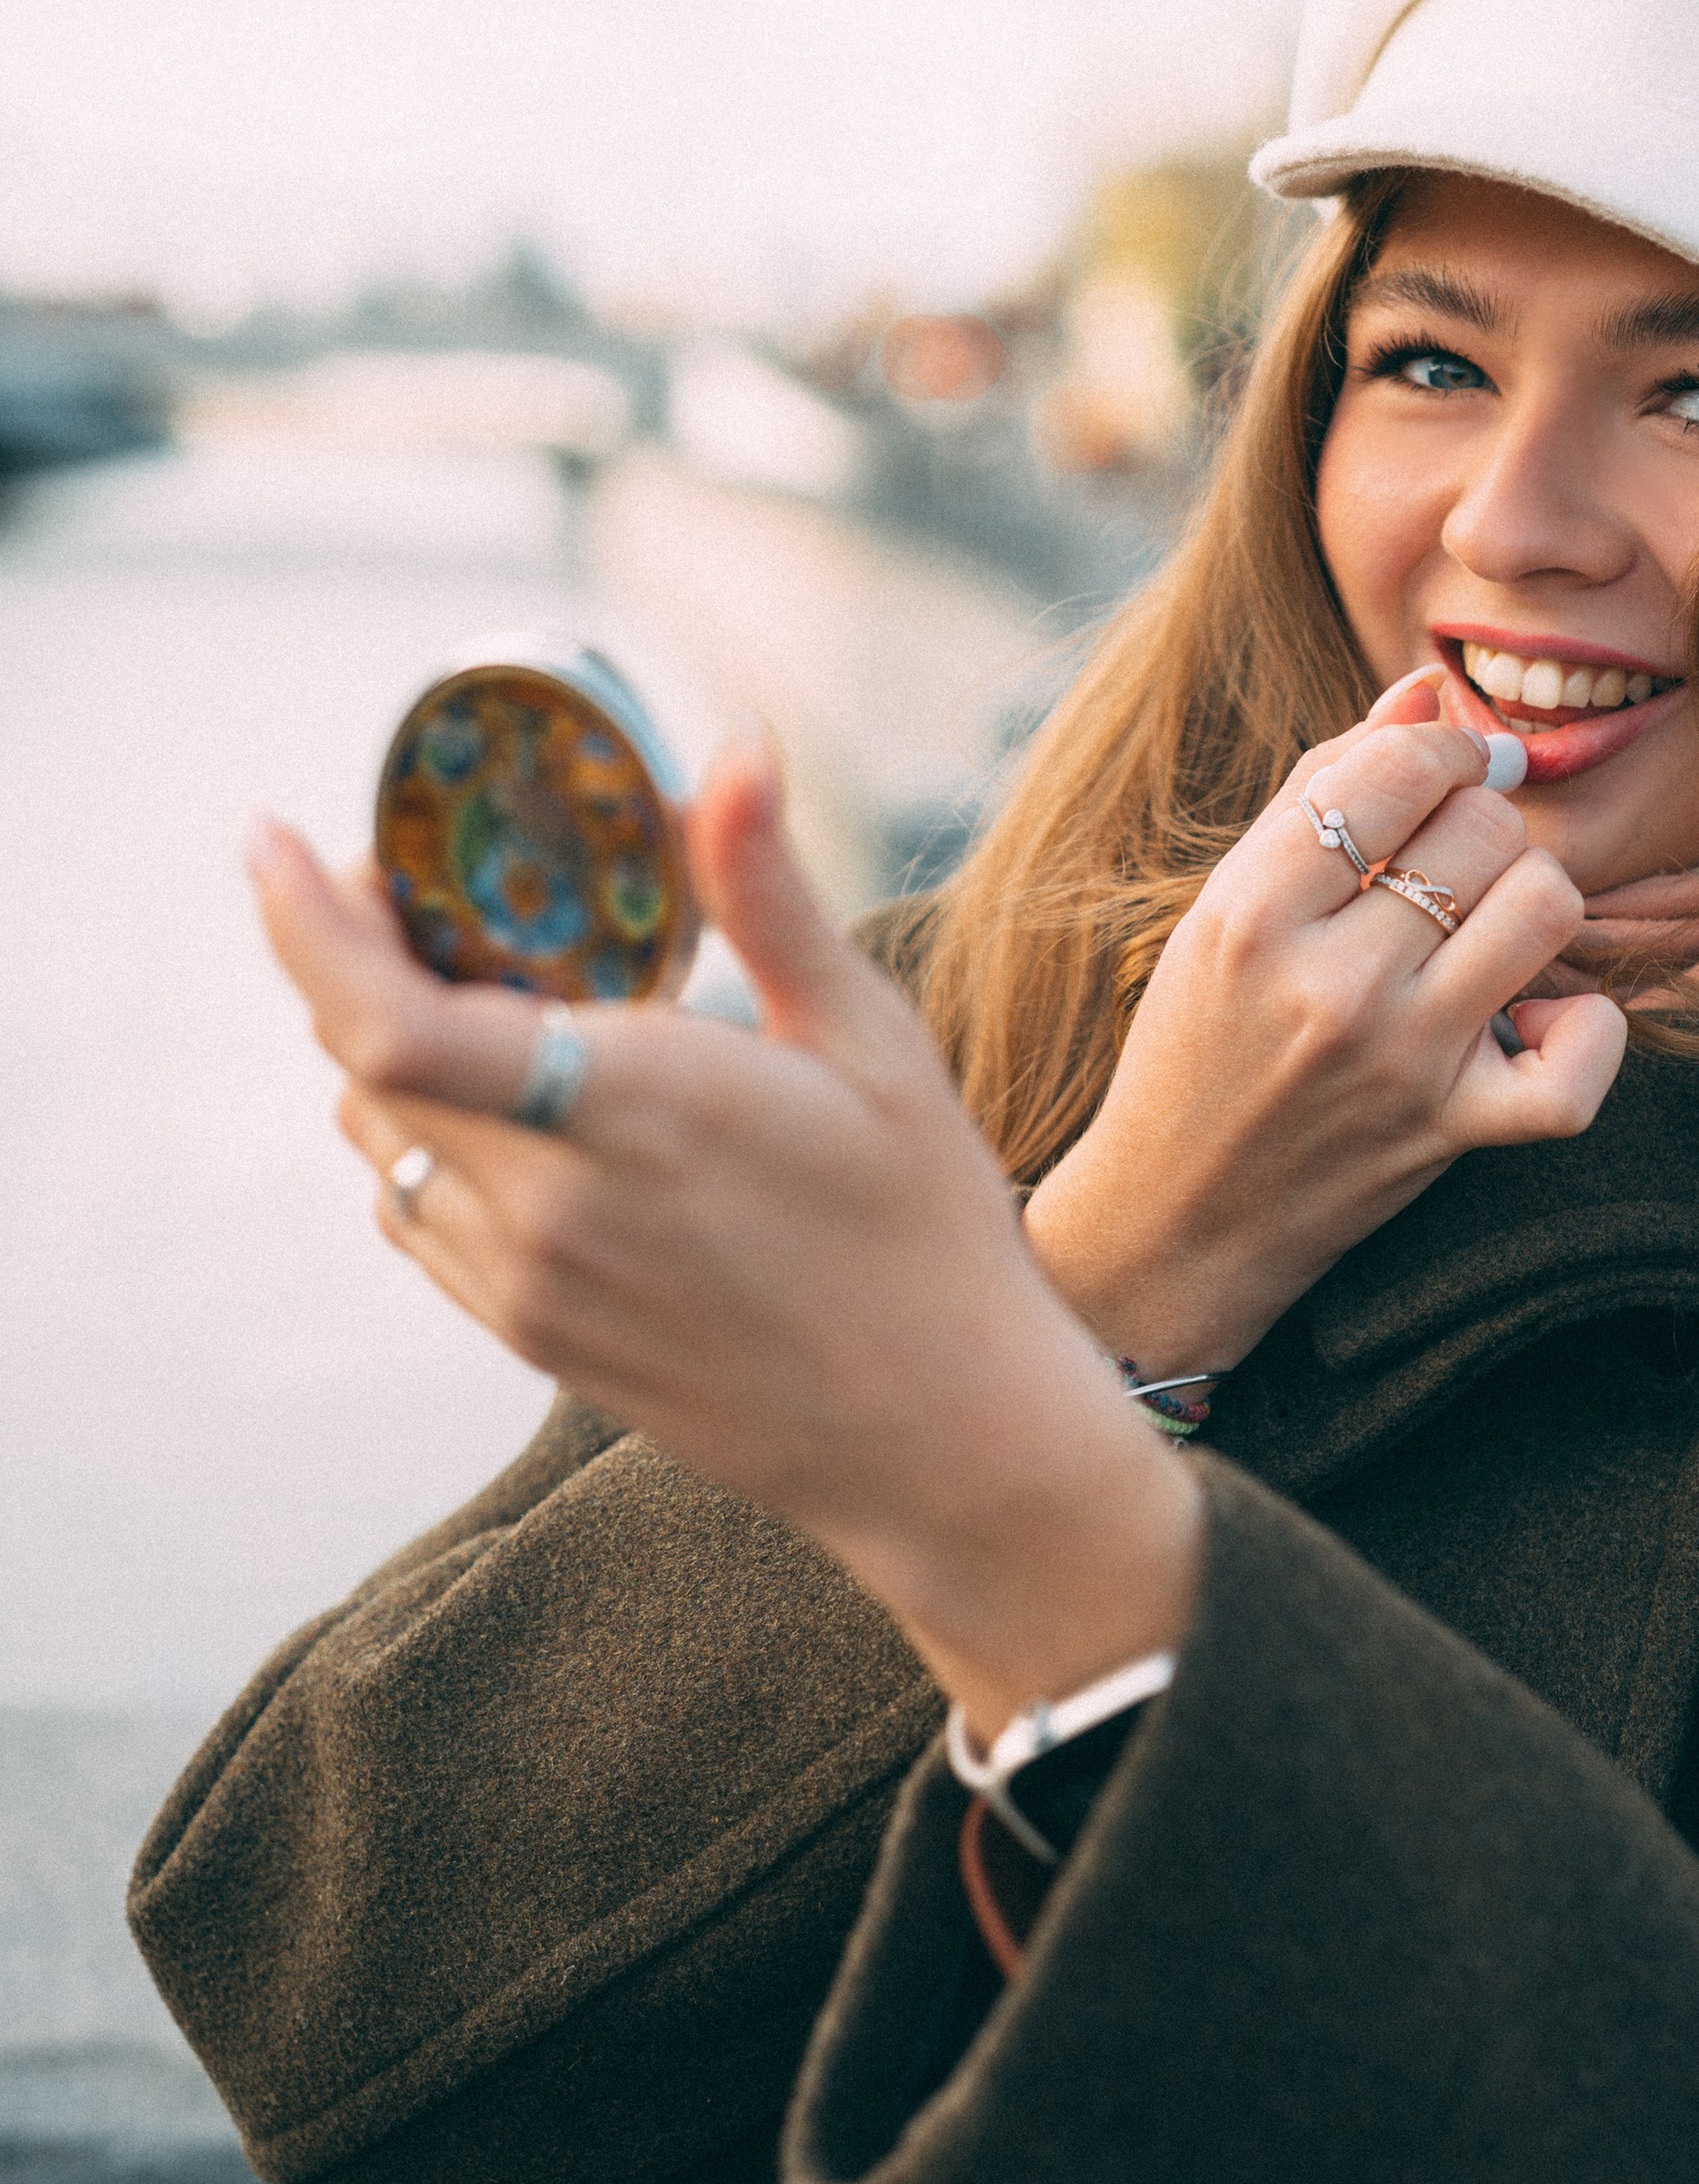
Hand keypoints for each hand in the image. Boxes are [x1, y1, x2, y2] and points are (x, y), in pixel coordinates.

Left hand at [247, 741, 1197, 1737]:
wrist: (936, 1436)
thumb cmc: (922, 1223)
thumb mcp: (865, 1038)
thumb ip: (767, 892)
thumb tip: (735, 746)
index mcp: (626, 1111)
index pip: (390, 1027)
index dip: (307, 929)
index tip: (278, 842)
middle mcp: (547, 1207)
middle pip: (361, 1068)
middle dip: (353, 957)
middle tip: (400, 880)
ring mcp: (526, 1284)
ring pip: (378, 1144)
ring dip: (384, 1053)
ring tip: (465, 984)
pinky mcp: (531, 1336)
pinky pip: (419, 1215)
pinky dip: (421, 1138)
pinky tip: (504, 1102)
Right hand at [1023, 670, 1627, 1381]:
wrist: (1176, 1218)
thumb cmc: (1200, 1042)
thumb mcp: (1226, 906)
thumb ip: (1322, 789)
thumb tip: (1426, 690)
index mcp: (1252, 912)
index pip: (1398, 766)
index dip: (1441, 748)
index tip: (1438, 774)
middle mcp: (1329, 984)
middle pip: (1485, 828)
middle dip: (1482, 825)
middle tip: (1448, 864)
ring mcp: (1400, 1064)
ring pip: (1544, 908)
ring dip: (1531, 901)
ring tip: (1489, 927)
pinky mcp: (1453, 1135)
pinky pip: (1578, 1065)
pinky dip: (1584, 1033)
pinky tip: (1540, 1020)